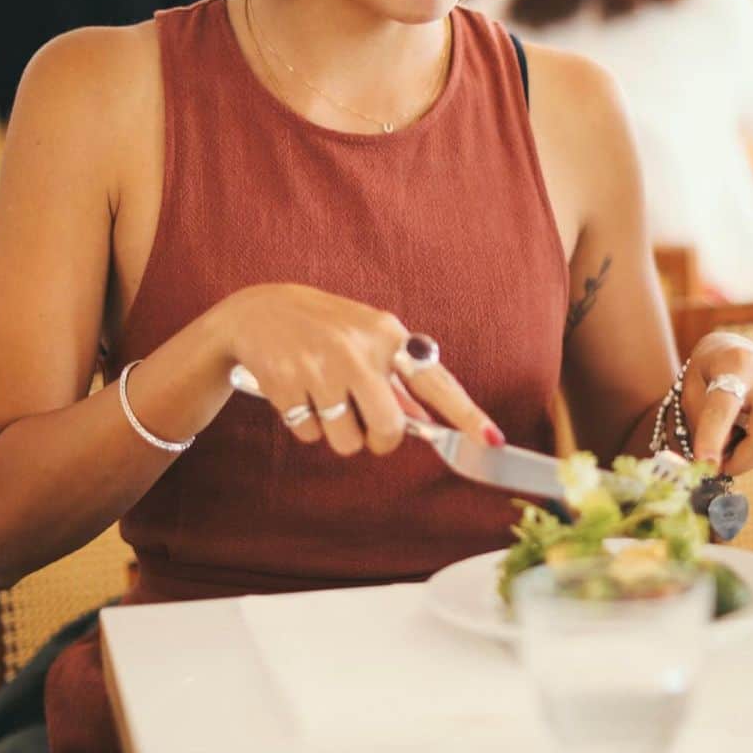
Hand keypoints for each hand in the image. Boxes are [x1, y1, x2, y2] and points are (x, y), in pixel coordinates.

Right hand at [219, 284, 501, 456]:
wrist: (259, 311)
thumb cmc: (324, 328)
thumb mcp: (366, 339)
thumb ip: (396, 379)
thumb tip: (425, 423)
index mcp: (387, 335)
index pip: (435, 380)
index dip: (466, 413)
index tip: (493, 439)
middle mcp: (358, 350)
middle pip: (388, 430)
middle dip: (379, 440)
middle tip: (366, 424)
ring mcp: (320, 367)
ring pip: (346, 441)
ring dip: (337, 433)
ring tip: (323, 399)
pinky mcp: (286, 383)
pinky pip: (309, 435)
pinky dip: (305, 425)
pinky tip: (299, 395)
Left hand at [679, 332, 752, 475]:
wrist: (741, 351)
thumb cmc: (710, 375)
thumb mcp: (690, 389)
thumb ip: (700, 423)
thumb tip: (718, 460)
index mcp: (736, 365)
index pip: (723, 409)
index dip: (712, 439)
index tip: (704, 463)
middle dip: (738, 463)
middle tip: (720, 461)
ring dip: (752, 458)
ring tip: (740, 434)